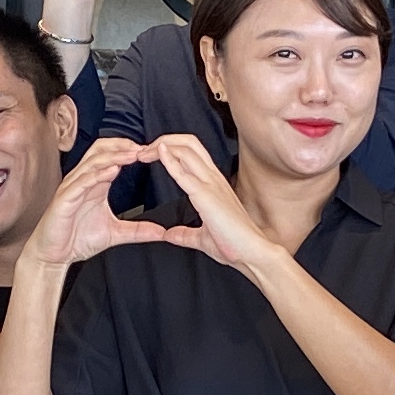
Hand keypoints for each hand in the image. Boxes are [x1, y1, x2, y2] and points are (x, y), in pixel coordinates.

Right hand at [21, 138, 177, 271]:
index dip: (128, 150)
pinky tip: (113, 171)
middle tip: (144, 149)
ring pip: (93, 162)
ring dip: (114, 156)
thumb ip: (138, 230)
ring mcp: (73, 188)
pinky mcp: (65, 199)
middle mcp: (83, 181)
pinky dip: (97, 174)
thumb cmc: (77, 240)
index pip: (110, 155)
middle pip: (101, 150)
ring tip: (133, 154)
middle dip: (122, 146)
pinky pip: (81, 181)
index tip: (150, 153)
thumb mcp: (115, 233)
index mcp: (95, 184)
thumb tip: (161, 233)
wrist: (53, 255)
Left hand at [144, 133, 279, 270]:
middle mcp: (213, 179)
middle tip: (142, 151)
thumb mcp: (202, 237)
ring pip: (186, 150)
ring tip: (143, 153)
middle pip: (188, 143)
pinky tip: (157, 154)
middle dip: (162, 140)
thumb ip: (185, 233)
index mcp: (214, 185)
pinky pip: (184, 173)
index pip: (192, 152)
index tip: (151, 156)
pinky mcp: (207, 196)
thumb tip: (170, 235)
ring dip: (160, 147)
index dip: (170, 148)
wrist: (252, 254)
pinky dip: (169, 160)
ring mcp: (211, 185)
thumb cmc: (235, 245)